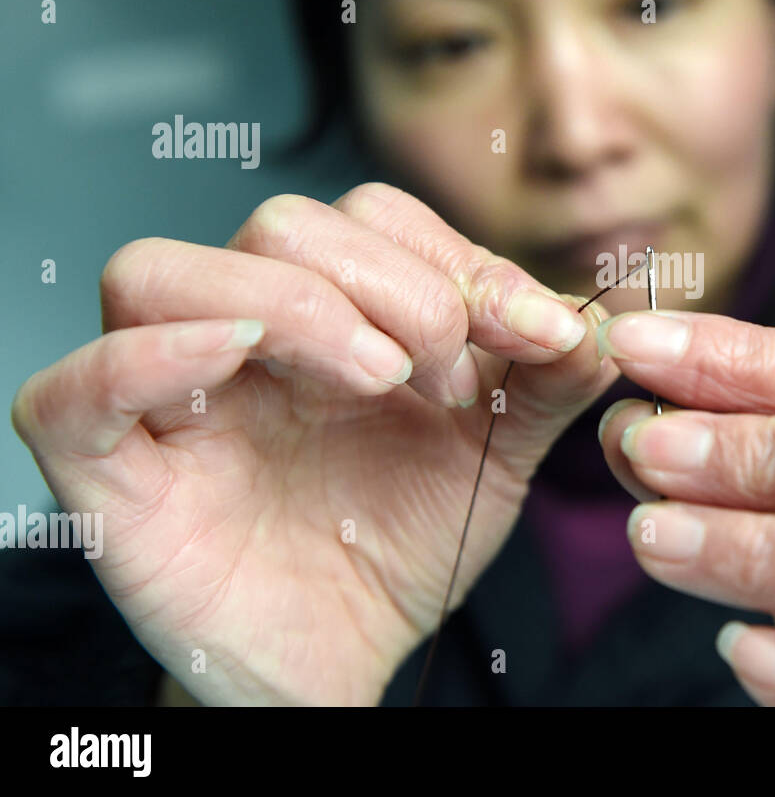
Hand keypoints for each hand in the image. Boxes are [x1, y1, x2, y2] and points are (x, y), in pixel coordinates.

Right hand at [11, 184, 618, 704]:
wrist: (339, 657)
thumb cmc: (396, 545)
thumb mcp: (493, 456)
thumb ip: (548, 382)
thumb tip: (597, 319)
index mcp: (334, 313)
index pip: (371, 219)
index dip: (453, 257)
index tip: (531, 333)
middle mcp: (243, 333)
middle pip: (280, 227)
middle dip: (387, 286)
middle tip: (442, 374)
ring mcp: (165, 396)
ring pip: (165, 274)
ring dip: (292, 307)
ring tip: (375, 379)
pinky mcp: (105, 469)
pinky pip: (76, 387)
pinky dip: (149, 358)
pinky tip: (233, 363)